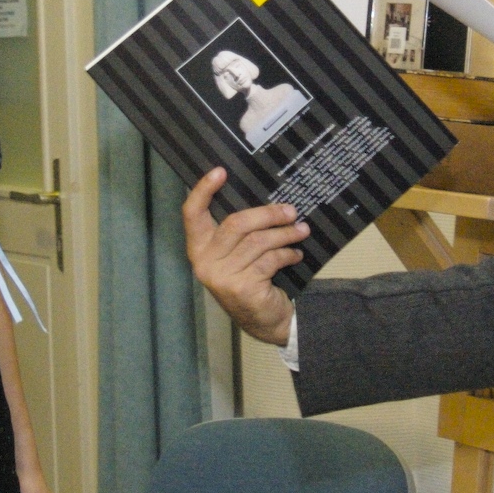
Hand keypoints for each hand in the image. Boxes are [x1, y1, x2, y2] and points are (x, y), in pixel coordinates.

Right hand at [182, 168, 304, 346]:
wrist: (263, 321)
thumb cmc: (251, 278)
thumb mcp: (237, 254)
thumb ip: (239, 231)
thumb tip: (265, 199)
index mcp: (198, 248)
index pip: (192, 213)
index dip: (203, 190)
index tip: (220, 171)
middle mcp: (204, 262)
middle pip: (236, 224)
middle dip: (268, 214)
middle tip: (291, 210)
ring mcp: (222, 277)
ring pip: (258, 241)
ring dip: (284, 233)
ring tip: (301, 230)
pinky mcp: (242, 288)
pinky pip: (269, 260)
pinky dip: (286, 253)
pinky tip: (295, 253)